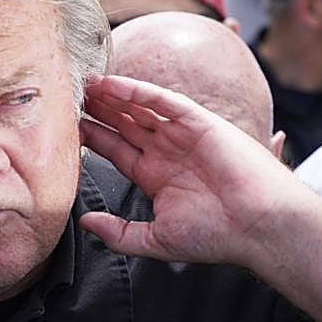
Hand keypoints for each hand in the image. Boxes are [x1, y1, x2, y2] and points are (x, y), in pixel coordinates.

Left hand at [79, 76, 298, 266]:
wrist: (258, 226)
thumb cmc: (216, 236)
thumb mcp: (157, 239)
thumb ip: (119, 233)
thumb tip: (85, 222)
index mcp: (157, 177)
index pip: (116, 150)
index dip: (91, 136)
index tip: (63, 126)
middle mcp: (168, 152)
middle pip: (124, 123)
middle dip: (97, 110)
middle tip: (67, 94)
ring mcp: (183, 135)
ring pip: (140, 108)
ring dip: (111, 95)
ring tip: (83, 83)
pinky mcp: (199, 122)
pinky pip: (163, 101)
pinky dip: (137, 91)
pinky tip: (111, 85)